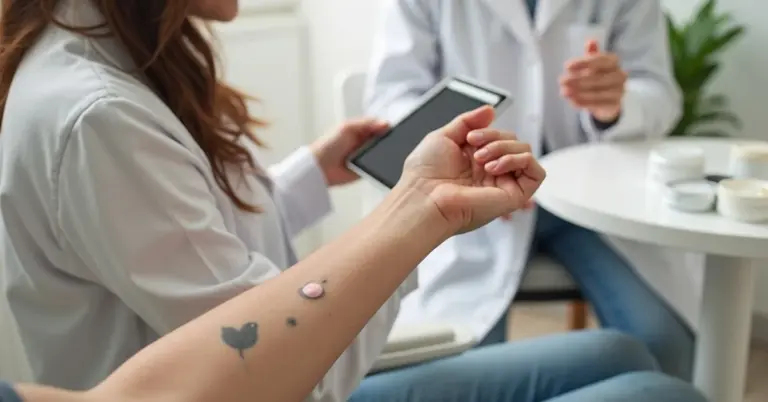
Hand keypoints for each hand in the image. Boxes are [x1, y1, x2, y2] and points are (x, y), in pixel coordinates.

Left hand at [311, 119, 389, 185]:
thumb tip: (386, 123)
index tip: (397, 130)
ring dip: (386, 155)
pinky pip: (377, 168)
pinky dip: (381, 167)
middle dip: (389, 142)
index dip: (387, 128)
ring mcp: (365, 157)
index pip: (379, 127)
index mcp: (360, 130)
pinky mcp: (365, 171)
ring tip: (390, 154)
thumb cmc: (328, 144)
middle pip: (382, 141)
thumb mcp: (347, 127)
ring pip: (382, 154)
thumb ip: (366, 123)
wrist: (319, 167)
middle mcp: (364, 143)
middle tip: (395, 143)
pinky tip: (385, 165)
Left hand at [399, 106, 545, 232]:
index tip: (469, 137)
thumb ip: (468, 121)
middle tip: (475, 150)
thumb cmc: (425, 174)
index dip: (489, 131)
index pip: (500, 136)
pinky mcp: (513, 196)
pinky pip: (536, 172)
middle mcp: (491, 172)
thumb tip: (491, 110)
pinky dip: (520, 160)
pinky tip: (496, 166)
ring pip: (525, 152)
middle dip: (496, 138)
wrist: (423, 198)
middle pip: (514, 142)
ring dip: (504, 148)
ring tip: (482, 160)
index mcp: (476, 160)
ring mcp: (502, 184)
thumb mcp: (444, 136)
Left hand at [560, 39, 626, 122]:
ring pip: (597, 91)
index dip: (582, 63)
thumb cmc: (598, 77)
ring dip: (578, 92)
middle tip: (561, 81)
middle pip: (597, 77)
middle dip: (577, 79)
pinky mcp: (615, 104)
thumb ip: (591, 55)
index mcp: (614, 61)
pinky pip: (598, 103)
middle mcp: (620, 75)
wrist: (608, 101)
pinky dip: (583, 102)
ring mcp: (619, 90)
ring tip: (564, 92)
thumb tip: (591, 41)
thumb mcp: (593, 64)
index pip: (598, 59)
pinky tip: (572, 101)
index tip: (566, 66)